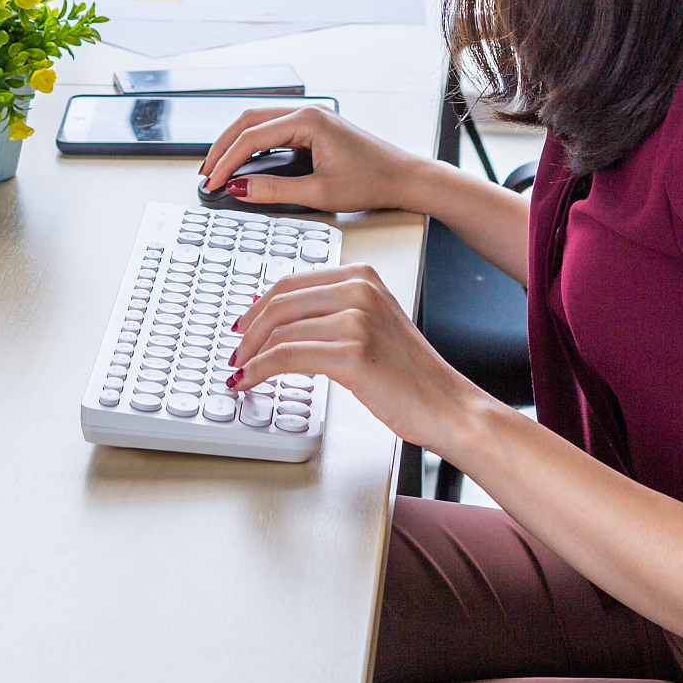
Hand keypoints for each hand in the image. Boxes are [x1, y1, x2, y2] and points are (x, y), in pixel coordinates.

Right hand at [198, 105, 431, 214]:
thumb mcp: (318, 192)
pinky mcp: (314, 127)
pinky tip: (243, 159)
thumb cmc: (372, 182)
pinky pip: (273, 128)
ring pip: (259, 121)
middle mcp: (307, 111)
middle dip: (222, 146)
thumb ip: (274, 190)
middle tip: (205, 173)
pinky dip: (253, 142)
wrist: (404, 177)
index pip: (251, 137)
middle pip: (248, 120)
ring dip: (235, 142)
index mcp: (308, 120)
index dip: (226, 161)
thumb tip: (239, 187)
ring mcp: (311, 116)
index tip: (211, 182)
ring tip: (218, 166)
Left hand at [226, 264, 490, 452]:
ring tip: (241, 372)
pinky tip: (250, 381)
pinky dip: (260, 370)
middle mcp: (360, 289)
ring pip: (279, 331)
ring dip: (250, 355)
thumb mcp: (371, 325)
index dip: (257, 307)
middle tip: (235, 353)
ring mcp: (357, 319)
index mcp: (362, 276)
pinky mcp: (352, 352)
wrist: (447, 405)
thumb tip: (275, 316)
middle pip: (279, 302)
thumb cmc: (411, 374)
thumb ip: (330, 313)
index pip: (291, 283)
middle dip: (248, 331)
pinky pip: (287, 356)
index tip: (242, 327)